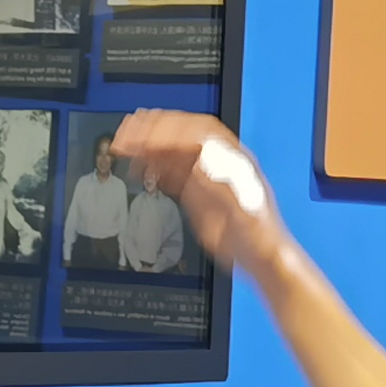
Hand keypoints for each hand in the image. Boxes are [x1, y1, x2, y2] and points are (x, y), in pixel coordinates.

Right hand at [108, 111, 281, 270]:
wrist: (259, 257)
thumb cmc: (261, 235)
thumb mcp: (243, 209)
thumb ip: (223, 185)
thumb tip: (202, 163)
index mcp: (232, 160)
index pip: (198, 133)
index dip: (172, 129)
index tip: (149, 133)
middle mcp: (217, 163)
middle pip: (182, 135)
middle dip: (153, 130)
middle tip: (127, 132)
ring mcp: (205, 176)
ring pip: (172, 151)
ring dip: (147, 145)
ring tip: (124, 145)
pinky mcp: (195, 193)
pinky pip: (170, 172)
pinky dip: (151, 166)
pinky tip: (138, 167)